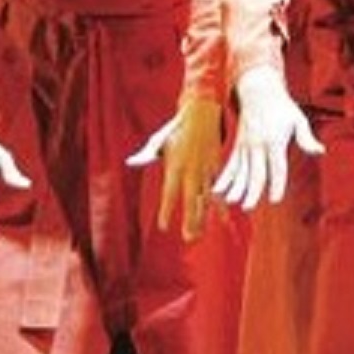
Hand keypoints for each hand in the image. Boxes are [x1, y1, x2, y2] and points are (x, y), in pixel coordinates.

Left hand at [125, 96, 224, 238]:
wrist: (203, 115)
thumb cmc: (177, 129)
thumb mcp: (159, 141)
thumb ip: (146, 154)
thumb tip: (131, 162)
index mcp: (176, 166)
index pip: (170, 194)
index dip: (167, 211)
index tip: (163, 226)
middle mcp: (193, 171)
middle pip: (192, 201)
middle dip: (190, 220)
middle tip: (188, 237)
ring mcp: (207, 171)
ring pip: (207, 199)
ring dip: (204, 218)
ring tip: (200, 234)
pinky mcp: (218, 169)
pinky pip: (219, 192)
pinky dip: (220, 206)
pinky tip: (222, 220)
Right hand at [213, 66, 322, 209]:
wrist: (258, 91)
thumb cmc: (283, 107)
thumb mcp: (299, 120)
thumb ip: (307, 138)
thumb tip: (321, 151)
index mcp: (274, 141)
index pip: (276, 167)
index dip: (276, 184)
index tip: (275, 199)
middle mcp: (257, 145)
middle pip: (255, 172)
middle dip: (251, 191)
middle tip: (248, 207)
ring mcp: (246, 145)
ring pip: (240, 170)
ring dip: (235, 187)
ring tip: (231, 202)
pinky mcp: (238, 145)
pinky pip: (230, 164)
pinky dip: (224, 178)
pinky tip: (217, 191)